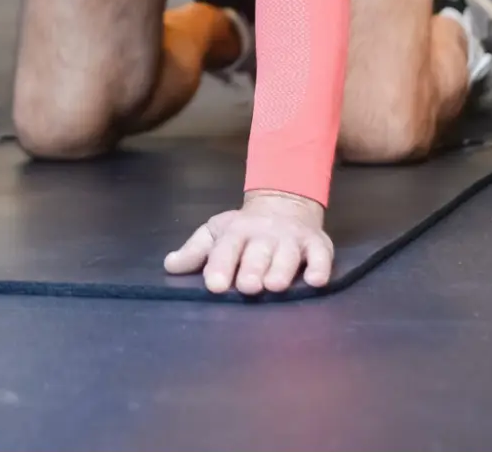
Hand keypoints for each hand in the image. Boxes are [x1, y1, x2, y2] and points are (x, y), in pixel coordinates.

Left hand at [164, 190, 333, 295]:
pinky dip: (321, 267)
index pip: (226, 249)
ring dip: (282, 269)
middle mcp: (264, 236)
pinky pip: (321, 256)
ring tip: (275, 286)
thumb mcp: (217, 233)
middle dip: (252, 269)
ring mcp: (292, 240)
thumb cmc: (245, 229)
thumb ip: (195, 251)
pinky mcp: (318, 244)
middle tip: (247, 287)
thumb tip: (169, 266)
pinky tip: (317, 281)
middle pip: (258, 253)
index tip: (215, 285)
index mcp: (237, 233)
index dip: (220, 266)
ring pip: (288, 255)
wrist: (284, 203)